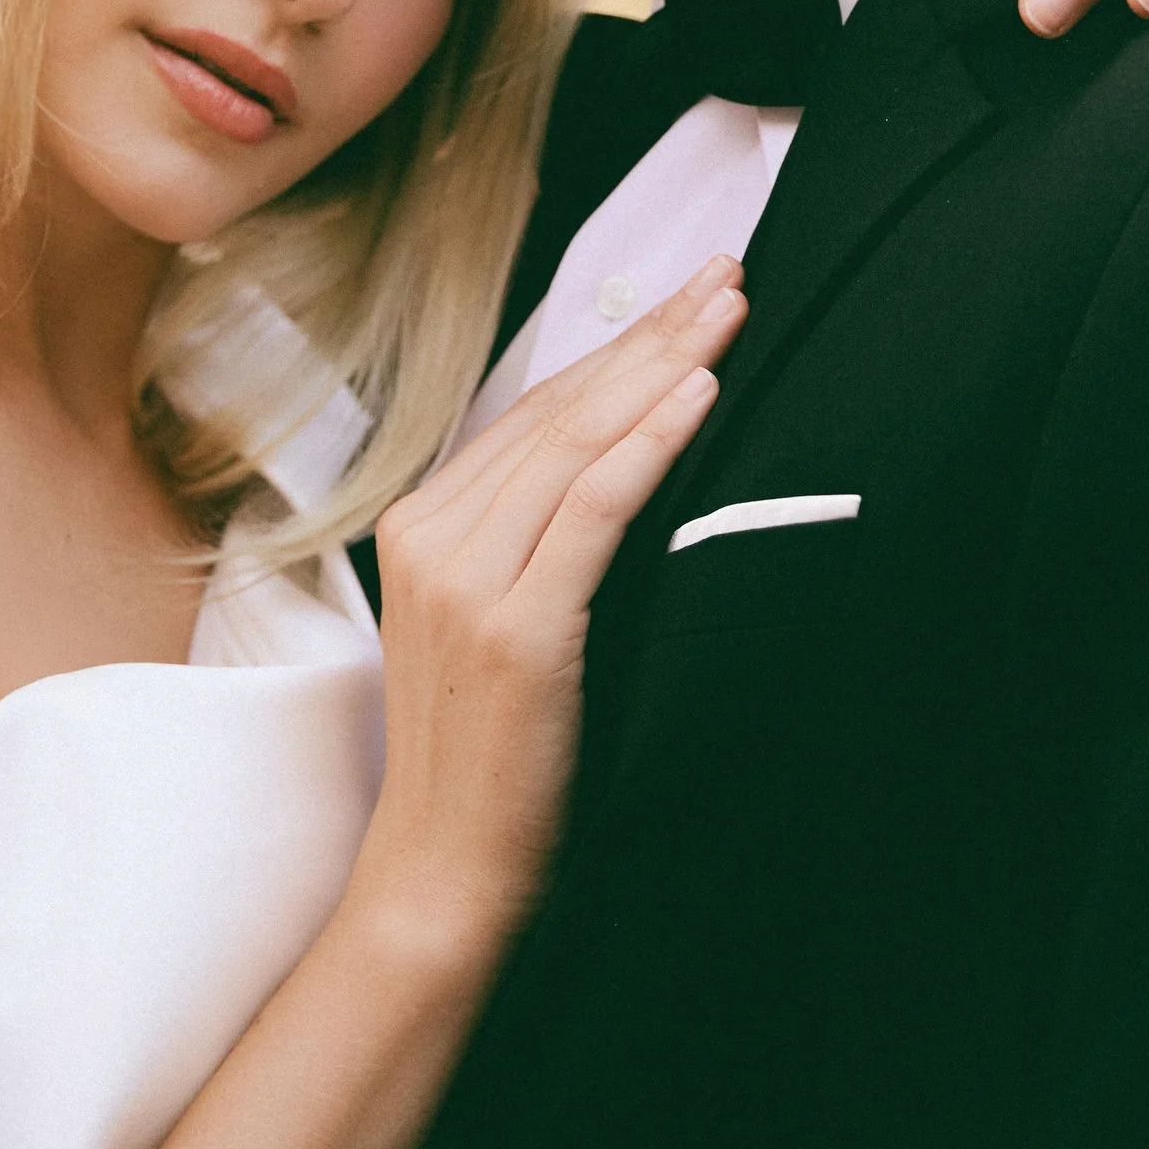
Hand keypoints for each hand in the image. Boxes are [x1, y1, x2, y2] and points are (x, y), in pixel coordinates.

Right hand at [366, 257, 744, 933]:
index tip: (685, 300)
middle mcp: (433, 537)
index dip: (615, 349)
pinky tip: (697, 397)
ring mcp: (466, 581)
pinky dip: (648, 445)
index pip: (535, 412)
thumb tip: (626, 469)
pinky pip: (593, 510)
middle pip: (560, 410)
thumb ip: (537, 546)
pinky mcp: (514, 628)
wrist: (445, 872)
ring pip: (578, 443)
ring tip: (727, 313)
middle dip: (651, 335)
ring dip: (664, 368)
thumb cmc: (490, 759)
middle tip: (726, 275)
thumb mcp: (499, 627)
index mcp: (421, 525)